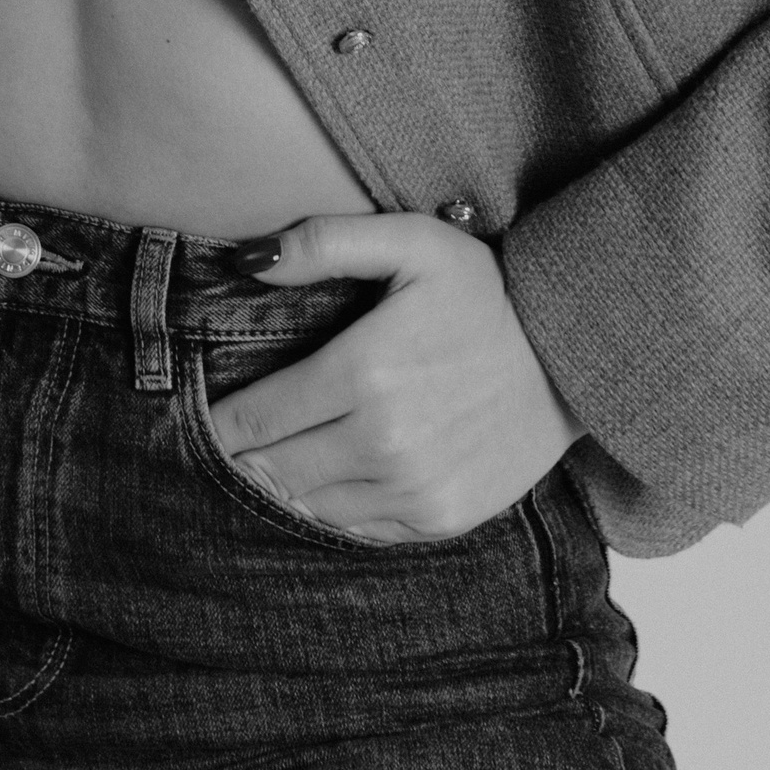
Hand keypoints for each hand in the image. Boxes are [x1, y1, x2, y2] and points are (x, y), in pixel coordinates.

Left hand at [207, 210, 584, 541]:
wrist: (574, 354)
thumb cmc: (487, 290)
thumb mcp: (411, 240)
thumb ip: (323, 243)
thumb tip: (245, 260)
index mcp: (364, 372)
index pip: (255, 417)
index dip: (217, 421)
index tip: (195, 414)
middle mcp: (383, 441)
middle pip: (272, 468)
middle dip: (240, 456)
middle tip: (221, 443)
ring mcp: (413, 488)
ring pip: (308, 505)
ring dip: (280, 485)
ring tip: (265, 461)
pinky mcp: (440, 517)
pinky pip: (358, 528)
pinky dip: (330, 508)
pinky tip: (323, 480)